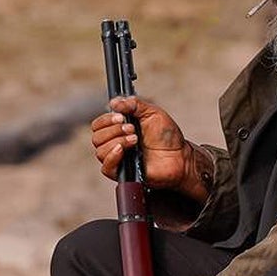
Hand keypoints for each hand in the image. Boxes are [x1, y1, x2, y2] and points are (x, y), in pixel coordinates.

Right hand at [91, 96, 205, 199]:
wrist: (180, 156)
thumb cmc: (167, 136)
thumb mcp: (152, 112)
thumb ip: (134, 104)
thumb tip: (114, 102)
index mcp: (119, 129)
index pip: (98, 124)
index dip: (106, 119)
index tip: (121, 117)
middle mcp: (116, 143)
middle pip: (96, 137)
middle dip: (114, 130)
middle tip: (132, 129)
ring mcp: (119, 158)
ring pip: (100, 151)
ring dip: (117, 141)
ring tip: (135, 140)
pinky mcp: (123, 173)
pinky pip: (106, 167)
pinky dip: (112, 156)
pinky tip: (123, 150)